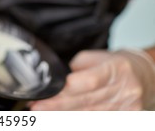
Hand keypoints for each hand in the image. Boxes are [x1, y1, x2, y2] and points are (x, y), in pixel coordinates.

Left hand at [29, 49, 154, 109]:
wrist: (145, 76)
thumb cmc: (116, 65)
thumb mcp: (96, 57)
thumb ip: (76, 68)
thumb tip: (56, 79)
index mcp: (115, 69)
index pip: (89, 82)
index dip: (66, 90)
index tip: (46, 92)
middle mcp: (124, 90)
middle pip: (86, 101)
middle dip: (57, 106)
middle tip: (36, 107)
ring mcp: (127, 107)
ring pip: (90, 115)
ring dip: (64, 117)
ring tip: (43, 116)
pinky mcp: (126, 118)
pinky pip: (98, 122)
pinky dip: (78, 121)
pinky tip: (61, 119)